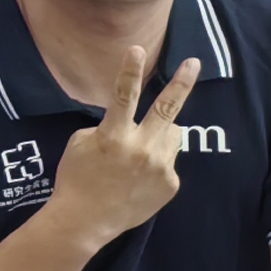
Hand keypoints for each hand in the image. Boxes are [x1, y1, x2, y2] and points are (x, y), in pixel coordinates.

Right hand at [50, 53, 203, 249]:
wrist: (85, 221)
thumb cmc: (76, 179)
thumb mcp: (81, 144)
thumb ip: (108, 128)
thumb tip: (131, 125)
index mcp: (114, 136)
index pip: (123, 95)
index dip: (130, 70)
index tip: (138, 48)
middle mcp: (141, 149)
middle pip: (168, 109)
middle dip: (182, 83)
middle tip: (194, 63)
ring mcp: (160, 167)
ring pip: (172, 135)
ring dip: (160, 135)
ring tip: (140, 152)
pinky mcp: (171, 184)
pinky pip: (168, 161)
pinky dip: (156, 164)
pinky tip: (138, 179)